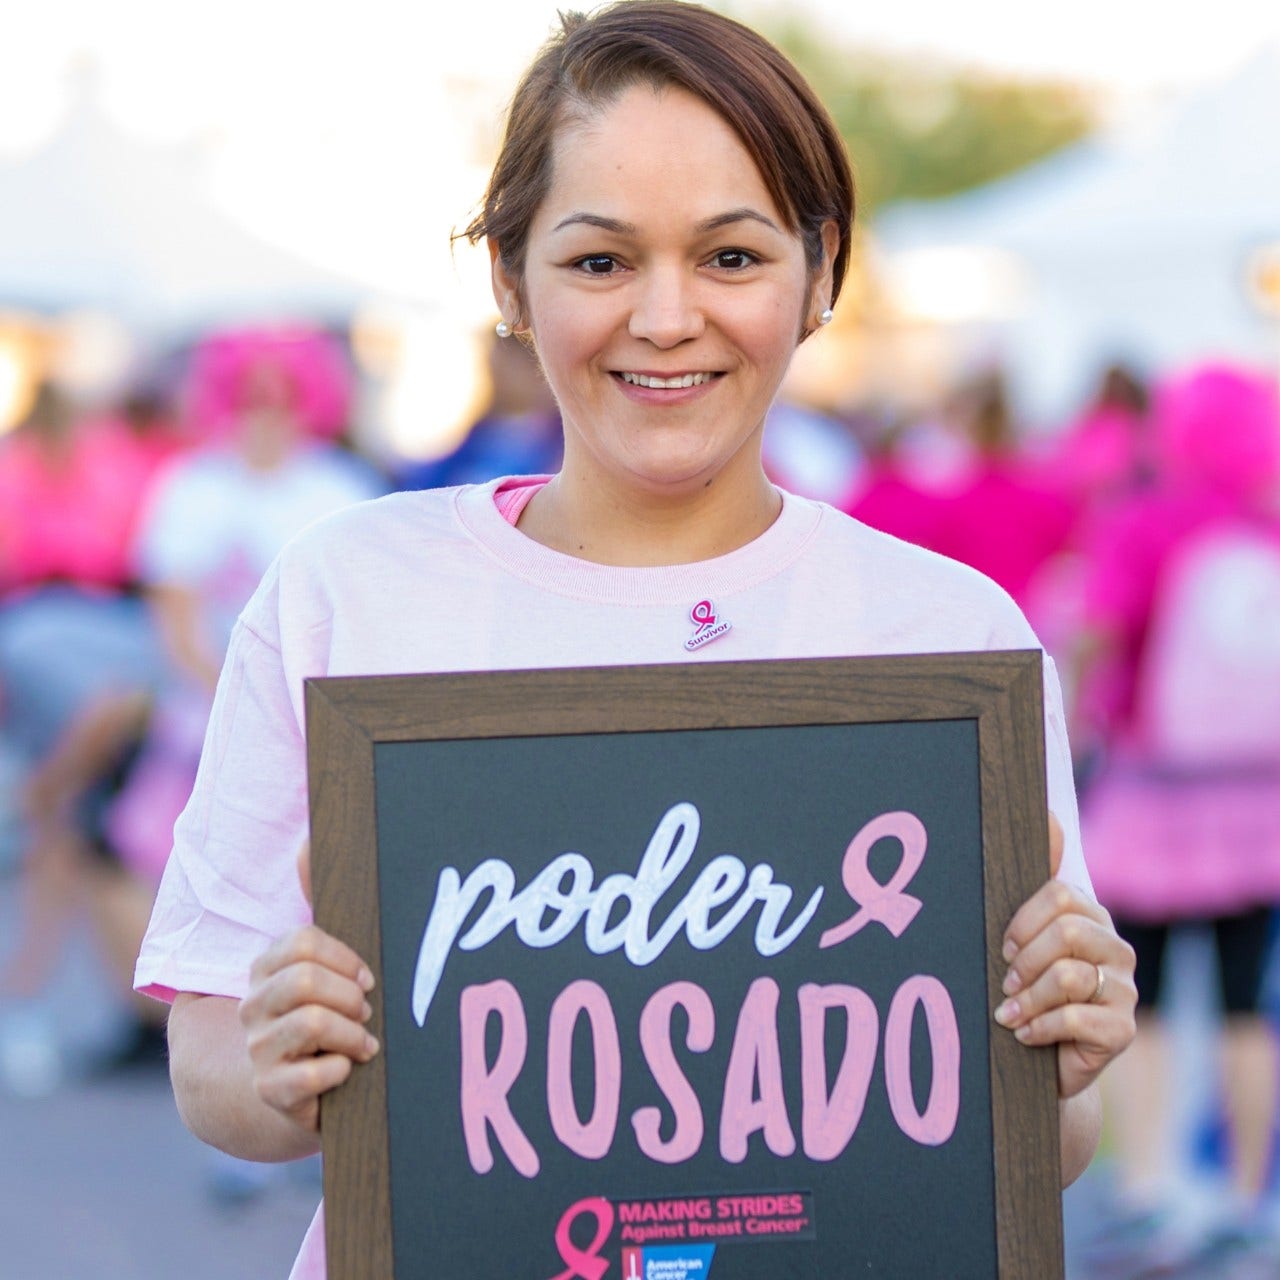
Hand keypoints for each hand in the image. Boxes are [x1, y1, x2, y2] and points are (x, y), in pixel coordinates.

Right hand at [237, 843, 378, 1134]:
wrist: (292, 1097)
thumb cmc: (324, 1020)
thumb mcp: (323, 966)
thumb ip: (316, 903)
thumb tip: (307, 842)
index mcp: (265, 970)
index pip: (300, 942)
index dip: (343, 957)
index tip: (367, 976)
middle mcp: (253, 1007)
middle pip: (304, 980)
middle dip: (350, 995)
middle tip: (367, 1011)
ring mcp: (257, 1051)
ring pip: (310, 1022)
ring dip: (352, 1033)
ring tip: (364, 1042)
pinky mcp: (270, 1092)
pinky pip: (311, 1074)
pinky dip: (340, 1070)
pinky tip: (348, 1071)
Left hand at [995, 814, 1136, 1098]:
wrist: (1038, 1060)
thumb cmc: (1023, 988)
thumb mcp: (1021, 935)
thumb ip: (1034, 878)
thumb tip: (1049, 813)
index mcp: (1091, 917)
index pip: (1060, 895)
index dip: (1023, 921)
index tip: (1003, 947)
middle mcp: (1115, 948)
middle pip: (1068, 932)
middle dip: (1025, 960)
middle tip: (1006, 982)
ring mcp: (1124, 989)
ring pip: (1070, 975)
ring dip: (1028, 997)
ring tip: (1010, 1012)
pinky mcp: (1123, 1030)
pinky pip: (1076, 1017)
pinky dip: (1039, 1026)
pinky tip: (1025, 1034)